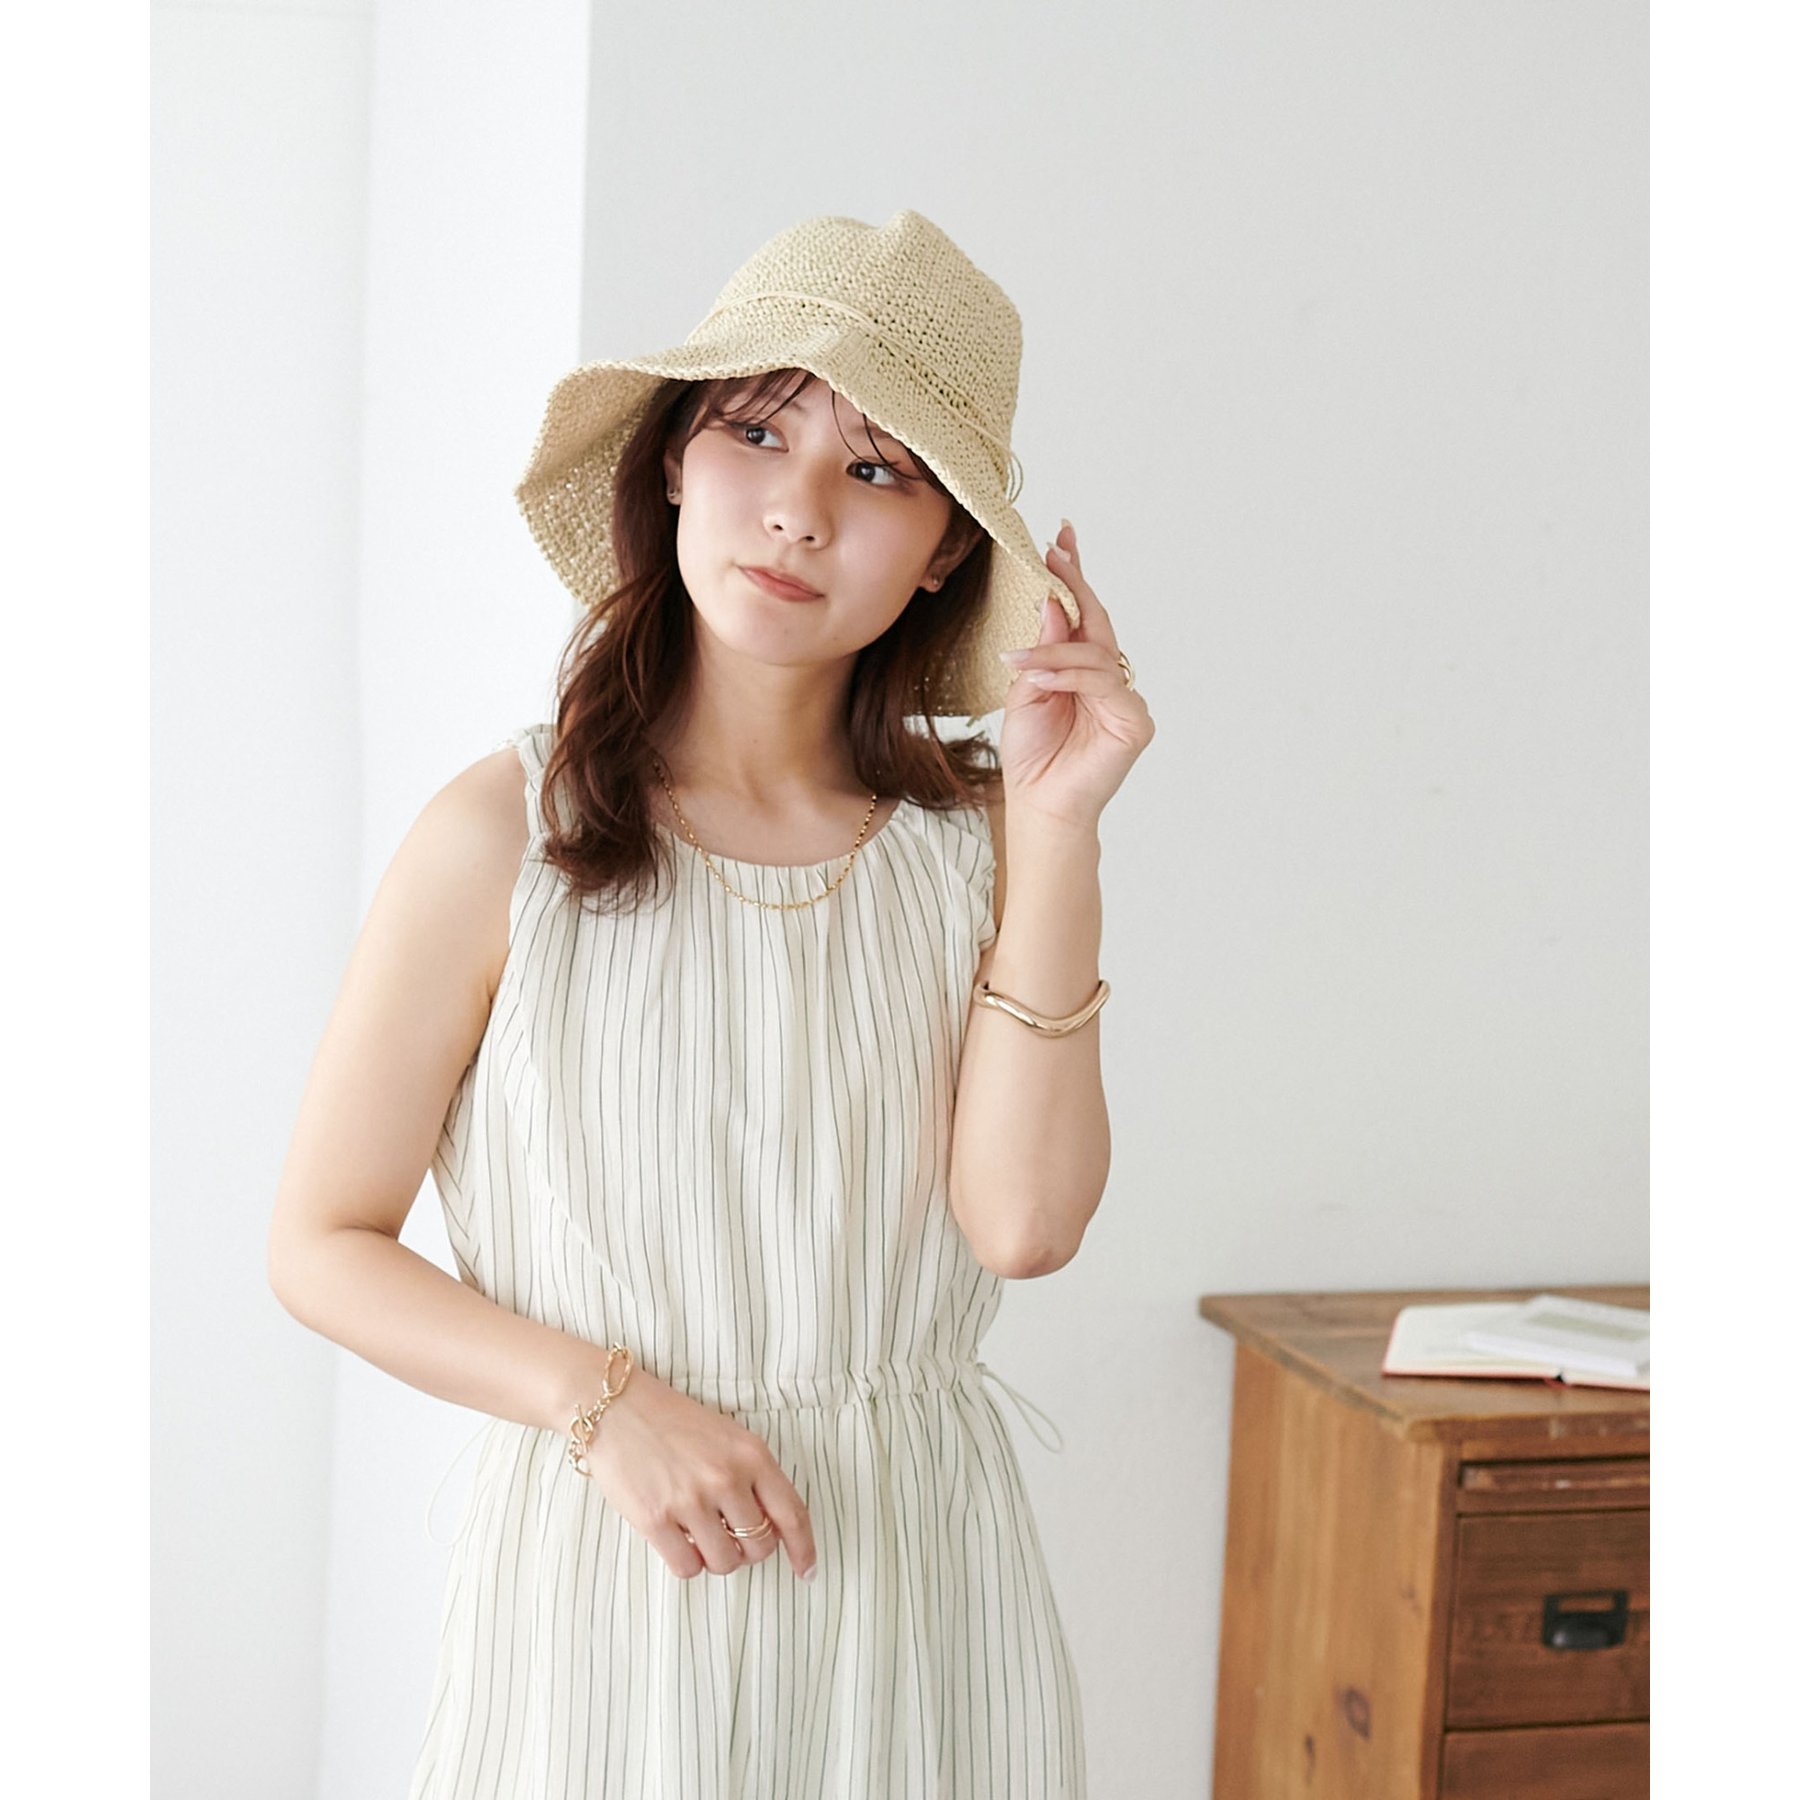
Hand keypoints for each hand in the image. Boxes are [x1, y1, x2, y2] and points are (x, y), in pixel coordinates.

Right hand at [580, 1364, 817, 1581]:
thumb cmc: (672, 1421)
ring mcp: (691, 1500)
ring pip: (725, 1563)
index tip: (807, 1570)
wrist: (616, 1405)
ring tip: (698, 1535)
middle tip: (729, 1536)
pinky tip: (677, 1539)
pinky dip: (687, 1562)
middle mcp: (726, 1478)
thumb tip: (771, 1528)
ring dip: (716, 1558)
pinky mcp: (655, 1519)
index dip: (803, 1548)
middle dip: (748, 1550)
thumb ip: (752, 1476)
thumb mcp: (727, 1436)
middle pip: (759, 1546)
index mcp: (751, 1454)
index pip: (792, 1513)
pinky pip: (688, 1567)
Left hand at [996, 519, 1154, 829]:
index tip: (1060, 540)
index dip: (1074, 578)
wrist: (1038, 805)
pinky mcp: (1134, 723)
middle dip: (1077, 584)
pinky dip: (1069, 679)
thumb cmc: (1032, 755)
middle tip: (1055, 551)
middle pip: (1097, 622)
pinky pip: (1102, 686)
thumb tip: (1051, 600)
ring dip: (1054, 653)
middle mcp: (1109, 681)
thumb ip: (1044, 650)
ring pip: (1095, 654)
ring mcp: (1125, 701)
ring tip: (1019, 663)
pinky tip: (1043, 682)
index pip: (1081, 616)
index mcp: (1082, 671)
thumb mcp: (1027, 690)